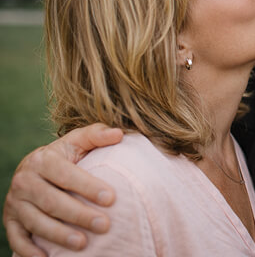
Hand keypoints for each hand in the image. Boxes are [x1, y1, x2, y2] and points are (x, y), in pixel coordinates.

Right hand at [3, 123, 122, 256]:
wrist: (34, 169)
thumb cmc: (65, 156)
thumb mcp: (77, 141)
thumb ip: (96, 135)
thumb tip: (119, 134)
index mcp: (42, 160)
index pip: (66, 175)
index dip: (88, 187)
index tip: (111, 198)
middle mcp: (25, 181)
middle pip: (53, 202)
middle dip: (79, 215)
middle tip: (104, 225)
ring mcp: (16, 203)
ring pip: (37, 222)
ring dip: (59, 235)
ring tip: (83, 243)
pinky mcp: (10, 221)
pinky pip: (17, 239)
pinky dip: (29, 251)